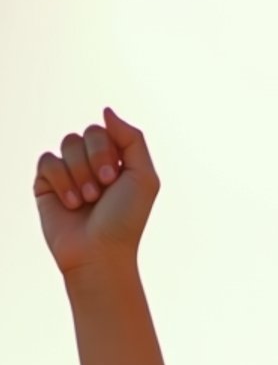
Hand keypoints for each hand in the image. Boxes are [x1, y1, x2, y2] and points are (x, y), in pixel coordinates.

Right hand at [33, 108, 158, 278]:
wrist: (100, 254)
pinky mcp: (46, 184)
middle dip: (95, 160)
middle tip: (101, 191)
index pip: (104, 130)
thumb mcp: (144, 177)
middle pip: (85, 133)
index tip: (113, 178)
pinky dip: (61, 182)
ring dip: (79, 174)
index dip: (106, 150)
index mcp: (115, 161)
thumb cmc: (125, 221)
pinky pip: (48, 161)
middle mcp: (91, 164)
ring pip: (66, 144)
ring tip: (87, 201)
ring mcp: (68, 173)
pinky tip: (70, 204)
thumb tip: (106, 110)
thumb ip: (133, 139)